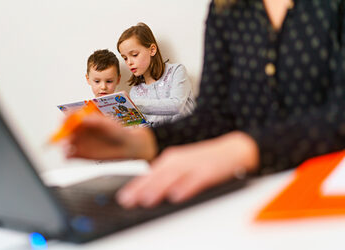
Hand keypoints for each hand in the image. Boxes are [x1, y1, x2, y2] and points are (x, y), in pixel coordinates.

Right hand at [63, 114, 156, 160]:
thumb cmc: (119, 132)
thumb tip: (82, 119)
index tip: (64, 121)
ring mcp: (80, 142)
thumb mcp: (108, 123)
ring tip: (67, 147)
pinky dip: (67, 155)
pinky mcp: (81, 154)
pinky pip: (70, 155)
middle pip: (65, 129)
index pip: (70, 116)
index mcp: (85, 119)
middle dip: (62, 133)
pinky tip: (69, 154)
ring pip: (66, 143)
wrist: (127, 146)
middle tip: (65, 137)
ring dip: (63, 145)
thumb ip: (95, 121)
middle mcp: (80, 130)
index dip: (65, 118)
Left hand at [116, 131, 258, 208]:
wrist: (233, 150)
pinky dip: (186, 187)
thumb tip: (147, 194)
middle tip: (128, 201)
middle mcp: (179, 160)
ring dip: (159, 188)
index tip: (123, 198)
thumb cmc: (206, 161)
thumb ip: (166, 178)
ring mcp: (194, 164)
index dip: (136, 186)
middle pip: (157, 175)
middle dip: (141, 188)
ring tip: (146, 200)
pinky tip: (177, 195)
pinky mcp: (209, 170)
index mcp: (171, 160)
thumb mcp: (183, 167)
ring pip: (173, 177)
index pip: (149, 175)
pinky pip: (196, 179)